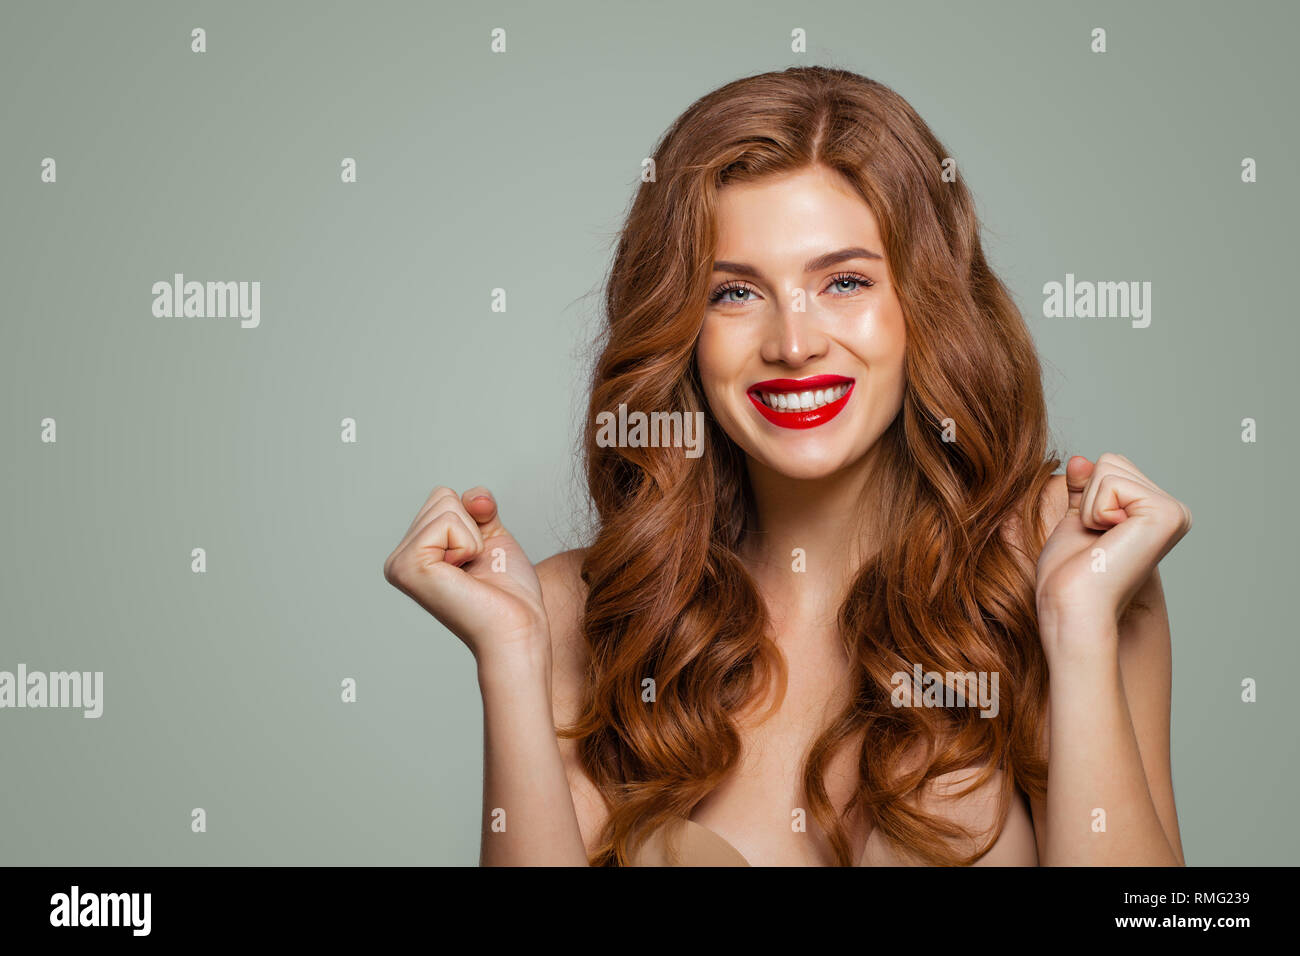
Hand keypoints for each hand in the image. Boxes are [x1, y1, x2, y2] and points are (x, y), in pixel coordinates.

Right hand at [383, 486, 548, 661]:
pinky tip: (463, 575)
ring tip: (469, 573)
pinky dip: (468, 544)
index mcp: (415, 553)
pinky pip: (447, 522)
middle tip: (475, 568)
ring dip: (472, 537)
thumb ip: (477, 508)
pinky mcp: (408, 566)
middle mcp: (399, 558)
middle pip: (442, 496)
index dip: (474, 521)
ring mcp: (399, 563)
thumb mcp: (491, 537)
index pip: (443, 498)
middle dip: (472, 527)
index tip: (477, 560)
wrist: (517, 629)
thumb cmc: (509, 595)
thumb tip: (474, 497)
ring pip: (445, 504)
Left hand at [1036, 453, 1191, 640]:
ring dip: (1090, 506)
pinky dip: (1095, 511)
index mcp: (1157, 512)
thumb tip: (1081, 458)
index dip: (1087, 496)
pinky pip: (1111, 482)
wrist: (1072, 604)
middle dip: (1088, 498)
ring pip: (1109, 466)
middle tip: (1096, 539)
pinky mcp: (1167, 514)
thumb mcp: (1077, 521)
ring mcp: (1174, 512)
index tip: (1094, 534)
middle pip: (1111, 460)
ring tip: (1102, 541)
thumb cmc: (1071, 574)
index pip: (1111, 465)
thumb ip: (1084, 490)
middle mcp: (1174, 510)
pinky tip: (1108, 539)